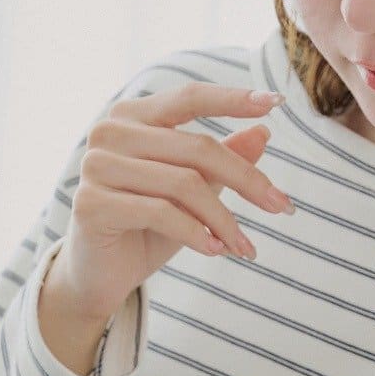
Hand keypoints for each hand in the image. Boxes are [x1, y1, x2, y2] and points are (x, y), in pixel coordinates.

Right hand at [49, 81, 293, 323]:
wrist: (99, 277)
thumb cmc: (147, 229)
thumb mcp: (193, 193)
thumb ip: (221, 160)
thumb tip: (263, 134)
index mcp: (132, 117)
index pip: (189, 98)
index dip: (233, 100)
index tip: (277, 104)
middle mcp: (110, 132)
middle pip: (197, 147)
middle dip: (247, 180)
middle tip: (282, 207)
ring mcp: (96, 165)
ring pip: (184, 183)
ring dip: (224, 220)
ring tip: (245, 247)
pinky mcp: (92, 203)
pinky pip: (161, 212)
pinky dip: (197, 233)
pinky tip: (216, 250)